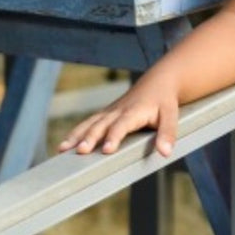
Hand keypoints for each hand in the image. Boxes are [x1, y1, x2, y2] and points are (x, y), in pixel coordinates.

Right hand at [58, 73, 179, 156]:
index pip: (122, 125)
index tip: (107, 150)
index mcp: (134, 111)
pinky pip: (88, 124)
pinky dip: (75, 134)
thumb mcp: (171, 115)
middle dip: (90, 138)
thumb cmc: (164, 101)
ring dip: (76, 136)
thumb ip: (168, 133)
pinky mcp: (105, 114)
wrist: (157, 82)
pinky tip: (64, 146)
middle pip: (101, 125)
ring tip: (62, 150)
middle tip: (81, 152)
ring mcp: (109, 112)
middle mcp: (118, 111)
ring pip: (90, 124)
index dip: (114, 137)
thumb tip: (166, 152)